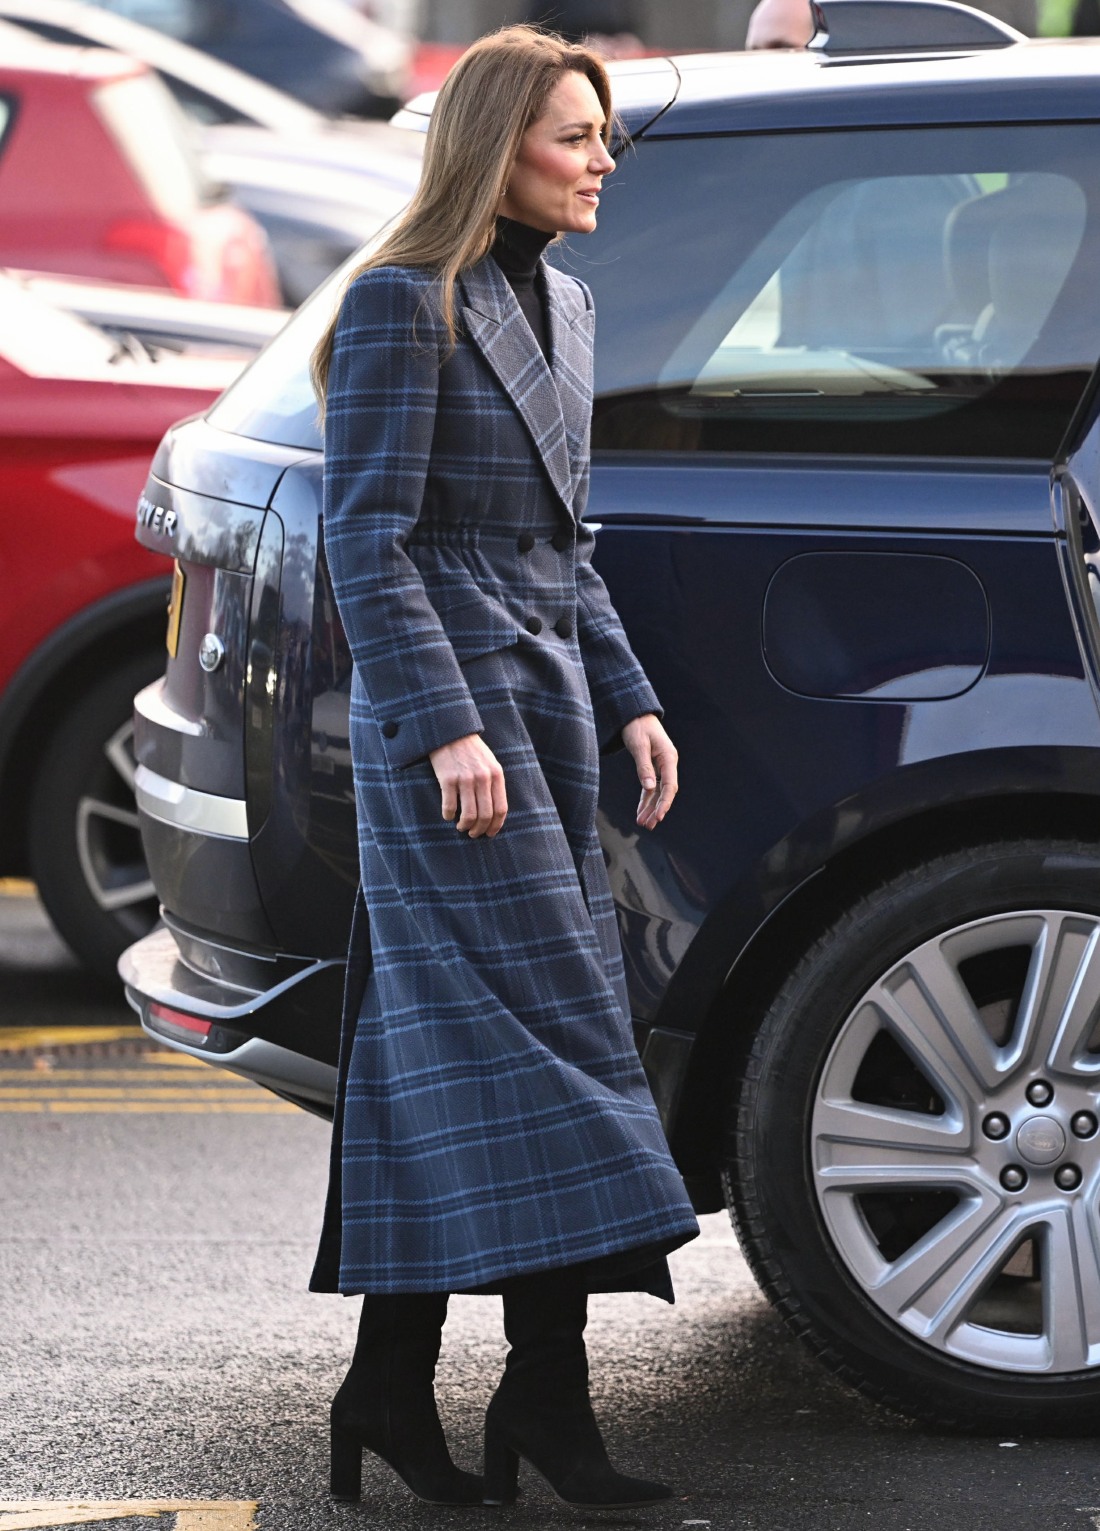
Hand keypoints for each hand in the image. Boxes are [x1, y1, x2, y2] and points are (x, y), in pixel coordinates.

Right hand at [429, 733, 507, 837]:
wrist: (450, 732)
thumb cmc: (471, 750)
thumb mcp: (489, 763)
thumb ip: (494, 784)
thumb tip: (495, 812)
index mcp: (496, 775)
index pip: (500, 808)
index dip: (495, 826)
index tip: (490, 833)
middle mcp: (483, 778)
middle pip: (485, 815)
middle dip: (479, 830)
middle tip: (473, 834)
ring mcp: (465, 779)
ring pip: (468, 815)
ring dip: (465, 826)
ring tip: (461, 827)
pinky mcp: (447, 779)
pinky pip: (450, 806)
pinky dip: (448, 816)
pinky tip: (448, 815)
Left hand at [621, 714, 677, 829]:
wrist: (635, 714)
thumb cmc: (638, 726)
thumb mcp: (639, 745)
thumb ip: (644, 767)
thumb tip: (649, 788)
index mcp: (669, 758)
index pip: (670, 786)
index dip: (665, 803)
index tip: (658, 816)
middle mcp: (667, 764)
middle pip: (665, 792)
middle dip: (657, 809)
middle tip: (648, 825)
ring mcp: (661, 767)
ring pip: (657, 792)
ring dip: (650, 808)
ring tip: (642, 824)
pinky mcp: (652, 768)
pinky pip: (650, 788)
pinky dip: (645, 800)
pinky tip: (640, 812)